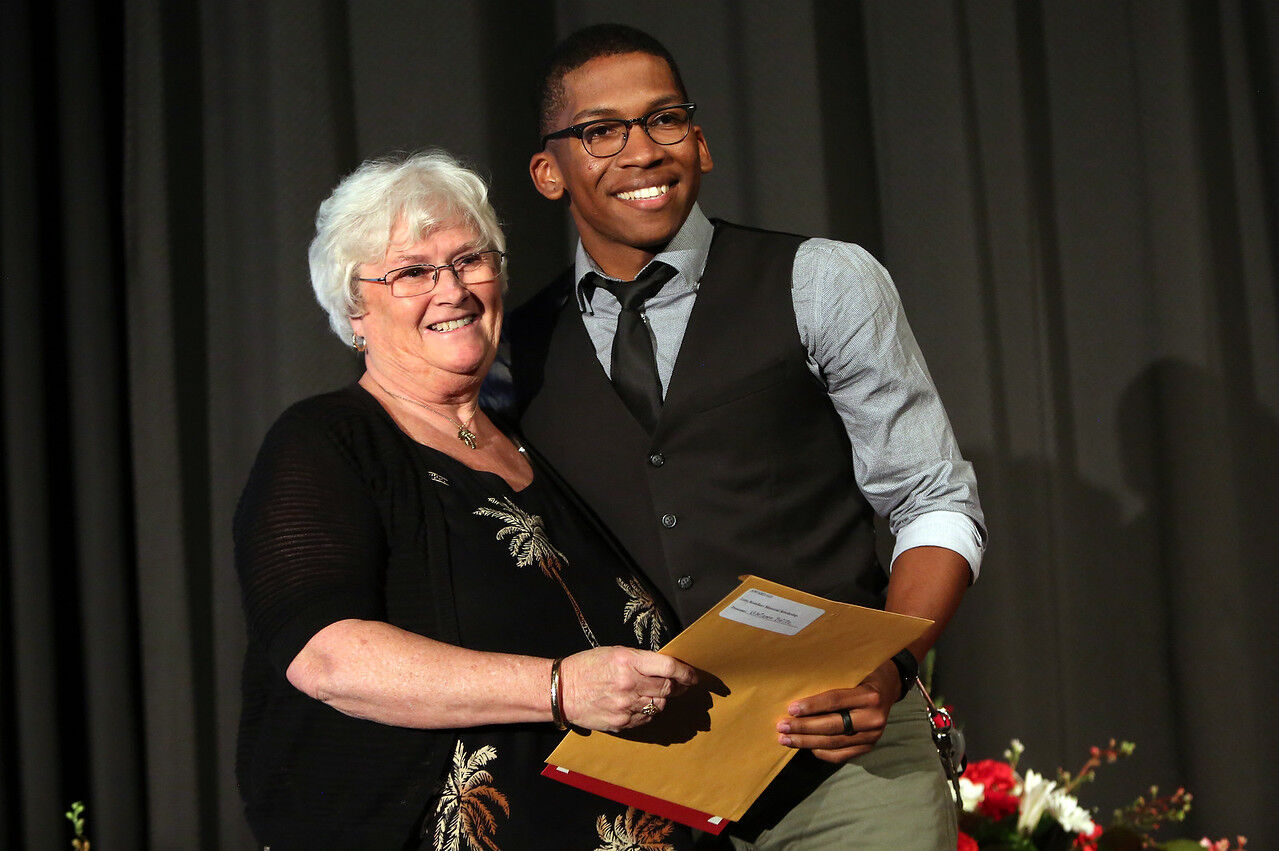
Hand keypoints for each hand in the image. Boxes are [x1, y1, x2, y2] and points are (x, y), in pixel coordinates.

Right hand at [561, 646, 697, 731]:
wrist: (562, 690)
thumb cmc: (587, 667)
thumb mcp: (615, 652)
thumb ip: (641, 660)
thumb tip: (666, 667)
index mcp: (628, 661)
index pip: (669, 668)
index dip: (686, 672)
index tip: (693, 675)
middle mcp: (629, 685)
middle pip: (668, 688)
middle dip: (680, 686)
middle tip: (683, 683)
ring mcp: (626, 706)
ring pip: (660, 704)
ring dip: (663, 698)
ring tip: (656, 692)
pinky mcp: (622, 723)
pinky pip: (647, 718)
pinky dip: (650, 710)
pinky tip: (642, 703)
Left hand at [775, 660, 900, 762]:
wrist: (889, 687)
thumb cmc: (864, 675)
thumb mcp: (853, 672)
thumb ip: (833, 682)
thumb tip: (800, 696)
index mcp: (869, 696)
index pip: (835, 702)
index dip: (811, 706)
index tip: (791, 709)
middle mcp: (873, 718)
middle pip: (832, 726)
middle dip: (803, 728)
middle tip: (782, 726)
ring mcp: (872, 736)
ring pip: (834, 743)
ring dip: (807, 742)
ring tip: (786, 739)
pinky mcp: (869, 747)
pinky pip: (841, 755)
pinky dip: (821, 752)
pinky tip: (806, 747)